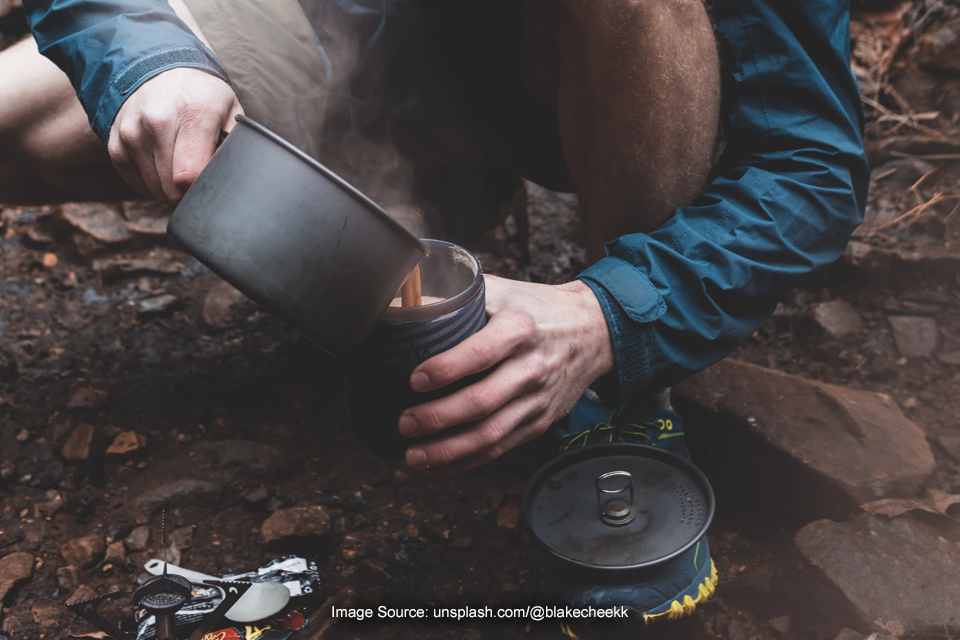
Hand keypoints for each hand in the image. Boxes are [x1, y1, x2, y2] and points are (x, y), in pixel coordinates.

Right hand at [107, 68, 242, 202]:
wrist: (161, 71)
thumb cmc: (203, 98)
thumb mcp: (230, 113)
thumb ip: (234, 148)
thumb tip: (230, 182)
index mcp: (192, 113)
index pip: (189, 175)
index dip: (203, 190)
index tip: (211, 184)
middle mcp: (156, 122)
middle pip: (171, 188)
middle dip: (189, 192)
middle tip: (200, 177)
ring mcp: (132, 133)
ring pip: (155, 190)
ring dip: (171, 189)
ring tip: (182, 167)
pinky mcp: (116, 145)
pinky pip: (138, 184)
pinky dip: (153, 184)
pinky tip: (164, 166)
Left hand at [399, 275, 615, 475]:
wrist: (593, 331)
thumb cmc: (537, 308)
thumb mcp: (504, 289)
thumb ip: (461, 293)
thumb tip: (409, 291)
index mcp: (520, 328)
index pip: (481, 353)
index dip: (446, 369)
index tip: (415, 380)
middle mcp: (532, 367)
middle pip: (482, 402)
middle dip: (438, 418)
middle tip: (405, 423)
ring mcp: (537, 399)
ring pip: (491, 434)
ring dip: (448, 450)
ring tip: (413, 455)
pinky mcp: (539, 422)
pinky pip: (500, 448)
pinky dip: (466, 462)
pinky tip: (437, 466)